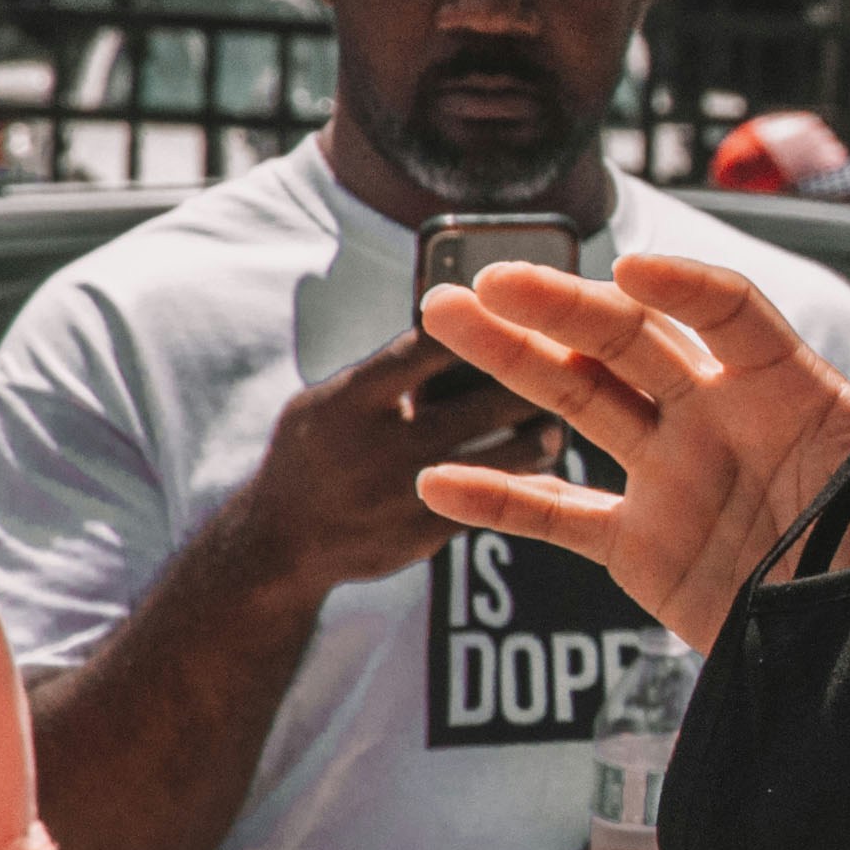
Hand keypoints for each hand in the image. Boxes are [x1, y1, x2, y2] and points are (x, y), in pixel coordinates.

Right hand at [225, 328, 559, 598]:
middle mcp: (377, 447)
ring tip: (555, 418)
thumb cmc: (315, 450)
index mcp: (349, 401)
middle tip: (571, 361)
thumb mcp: (329, 400)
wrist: (279, 542)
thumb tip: (463, 326)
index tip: (520, 308)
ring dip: (540, 434)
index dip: (481, 326)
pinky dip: (523, 477)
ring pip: (505, 457)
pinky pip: (496, 502)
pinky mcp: (426, 535)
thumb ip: (387, 371)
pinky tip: (538, 459)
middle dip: (535, 381)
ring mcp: (405, 495)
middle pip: (484, 404)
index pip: (426, 350)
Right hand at [409, 255, 849, 652]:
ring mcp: (671, 476)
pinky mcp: (640, 545)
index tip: (631, 272)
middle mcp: (717, 416)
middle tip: (489, 277)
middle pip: (627, 343)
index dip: (682, 289)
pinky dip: (495, 498)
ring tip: (439, 313)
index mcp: (786, 388)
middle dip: (559, 307)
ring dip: (510, 360)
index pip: (726, 315)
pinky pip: (556, 514)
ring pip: (577, 402)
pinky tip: (433, 479)